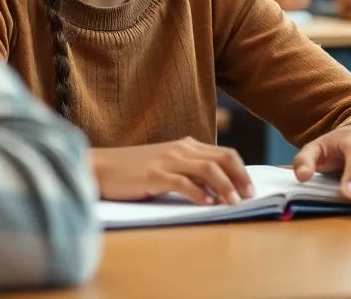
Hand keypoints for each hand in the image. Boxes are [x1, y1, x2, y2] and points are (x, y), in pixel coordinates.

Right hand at [92, 139, 254, 205]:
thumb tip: (216, 189)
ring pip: (208, 169)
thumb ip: (188, 171)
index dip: (241, 171)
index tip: (250, 188)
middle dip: (240, 178)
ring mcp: (168, 161)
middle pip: (222, 158)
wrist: (101, 167)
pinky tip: (207, 204)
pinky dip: (199, 193)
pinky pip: (184, 182)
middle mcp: (181, 149)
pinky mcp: (155, 175)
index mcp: (186, 145)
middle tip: (249, 196)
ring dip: (225, 186)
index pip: (224, 153)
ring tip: (233, 202)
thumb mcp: (165, 165)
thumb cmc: (133, 171)